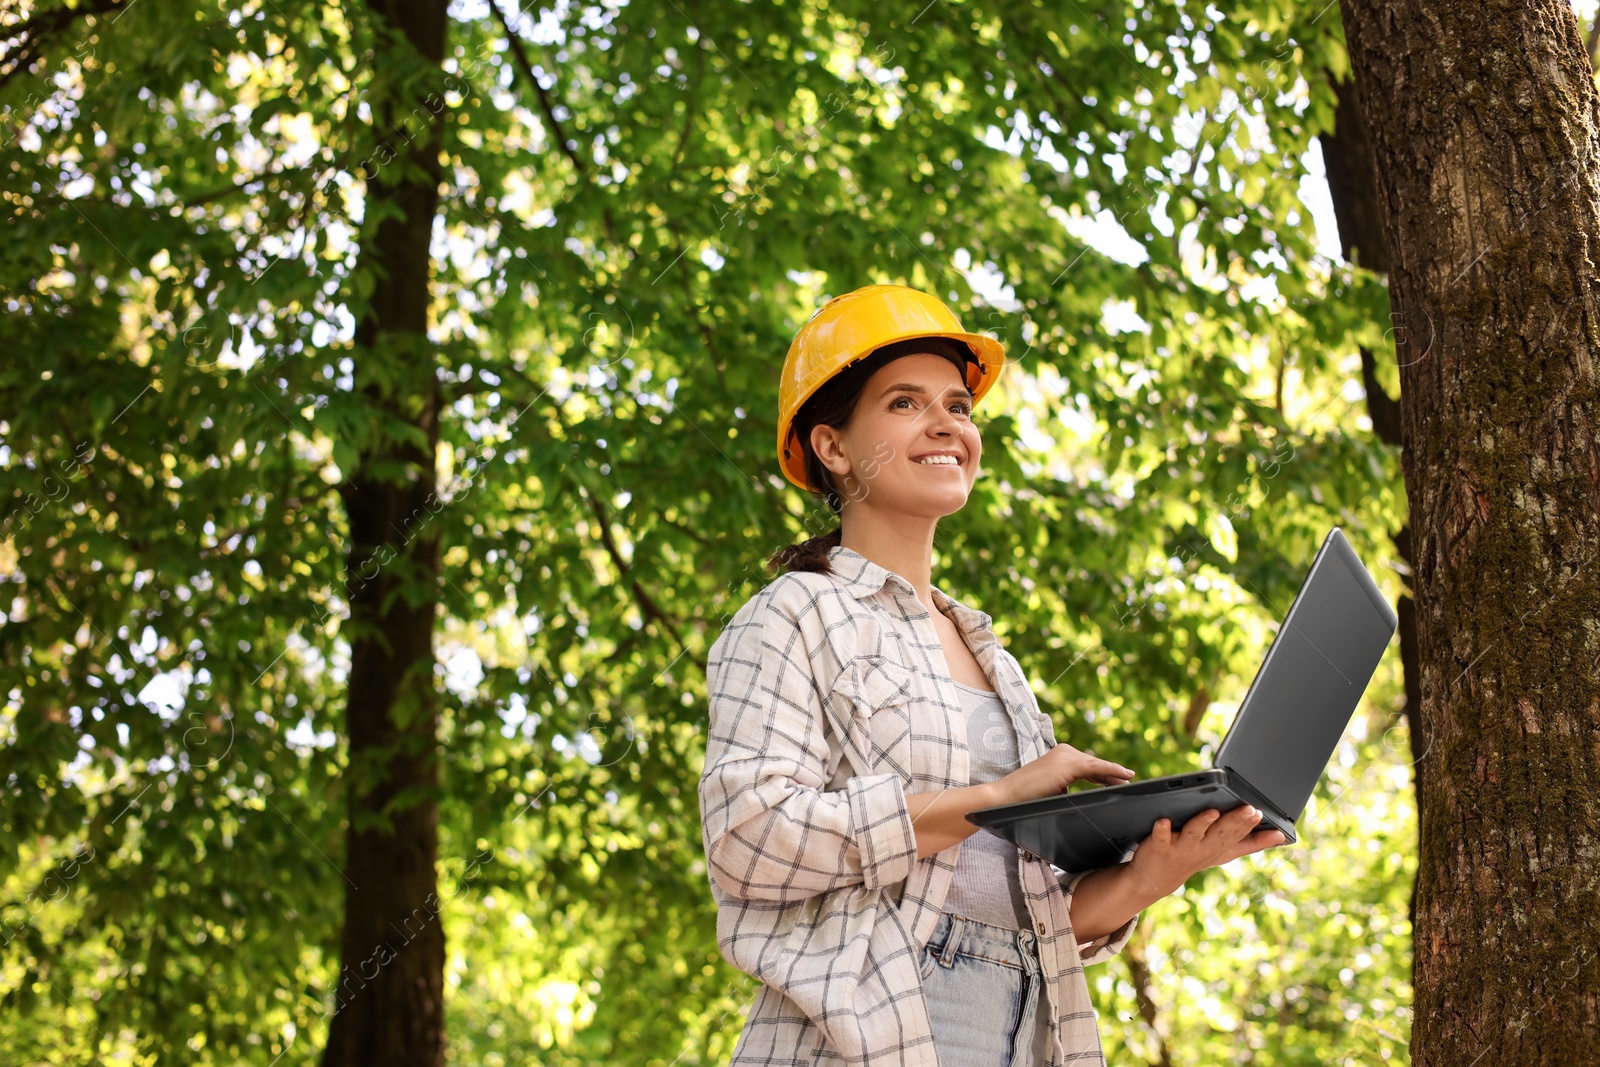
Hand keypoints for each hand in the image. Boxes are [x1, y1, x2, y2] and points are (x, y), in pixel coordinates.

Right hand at [990, 744, 1135, 807]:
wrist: (1005, 798)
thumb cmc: (1023, 799)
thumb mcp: (1049, 791)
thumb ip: (1063, 788)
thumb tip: (1076, 795)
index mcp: (1058, 757)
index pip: (1086, 765)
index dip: (1102, 773)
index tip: (1116, 781)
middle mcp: (1063, 752)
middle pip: (1094, 764)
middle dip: (1111, 774)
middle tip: (1128, 782)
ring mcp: (1065, 757)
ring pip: (1097, 765)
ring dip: (1114, 773)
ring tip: (1128, 781)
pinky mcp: (1067, 765)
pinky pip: (1096, 767)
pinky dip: (1112, 770)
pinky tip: (1124, 776)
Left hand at [1124, 805, 1287, 893]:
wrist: (1157, 878)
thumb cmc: (1195, 857)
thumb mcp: (1226, 852)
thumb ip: (1252, 843)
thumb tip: (1281, 835)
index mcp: (1220, 846)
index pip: (1238, 834)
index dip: (1249, 824)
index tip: (1260, 812)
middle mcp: (1203, 847)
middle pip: (1221, 832)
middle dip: (1235, 820)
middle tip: (1249, 809)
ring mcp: (1182, 847)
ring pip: (1194, 833)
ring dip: (1203, 823)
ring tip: (1213, 812)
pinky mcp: (1159, 845)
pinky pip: (1160, 837)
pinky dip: (1161, 829)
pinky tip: (1162, 820)